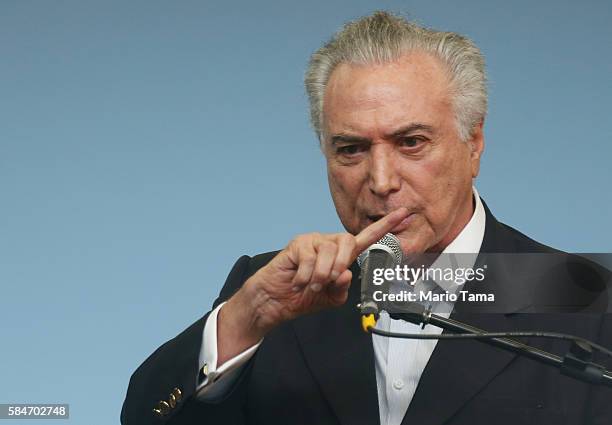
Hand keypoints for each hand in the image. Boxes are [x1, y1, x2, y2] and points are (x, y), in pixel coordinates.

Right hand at [217, 208, 408, 363]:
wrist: (276, 302)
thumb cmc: (303, 296)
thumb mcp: (331, 298)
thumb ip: (343, 287)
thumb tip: (346, 272)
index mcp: (341, 255)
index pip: (367, 238)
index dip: (386, 227)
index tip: (403, 214)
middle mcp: (329, 244)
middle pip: (347, 241)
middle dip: (340, 263)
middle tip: (328, 280)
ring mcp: (313, 242)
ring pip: (328, 252)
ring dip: (321, 275)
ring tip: (311, 284)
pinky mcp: (297, 245)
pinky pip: (309, 259)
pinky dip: (306, 276)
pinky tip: (298, 281)